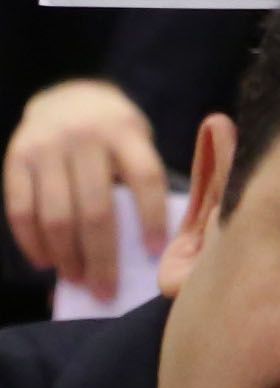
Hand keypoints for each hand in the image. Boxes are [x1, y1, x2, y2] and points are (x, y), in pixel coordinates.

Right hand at [4, 79, 162, 286]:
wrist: (66, 96)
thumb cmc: (114, 135)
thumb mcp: (138, 141)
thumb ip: (141, 181)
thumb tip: (145, 249)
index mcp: (125, 132)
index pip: (145, 178)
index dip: (152, 218)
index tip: (155, 253)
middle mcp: (84, 137)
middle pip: (97, 209)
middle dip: (102, 257)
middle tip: (106, 291)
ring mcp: (45, 147)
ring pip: (57, 215)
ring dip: (67, 256)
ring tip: (77, 280)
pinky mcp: (16, 159)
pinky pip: (20, 209)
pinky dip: (32, 241)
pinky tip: (45, 262)